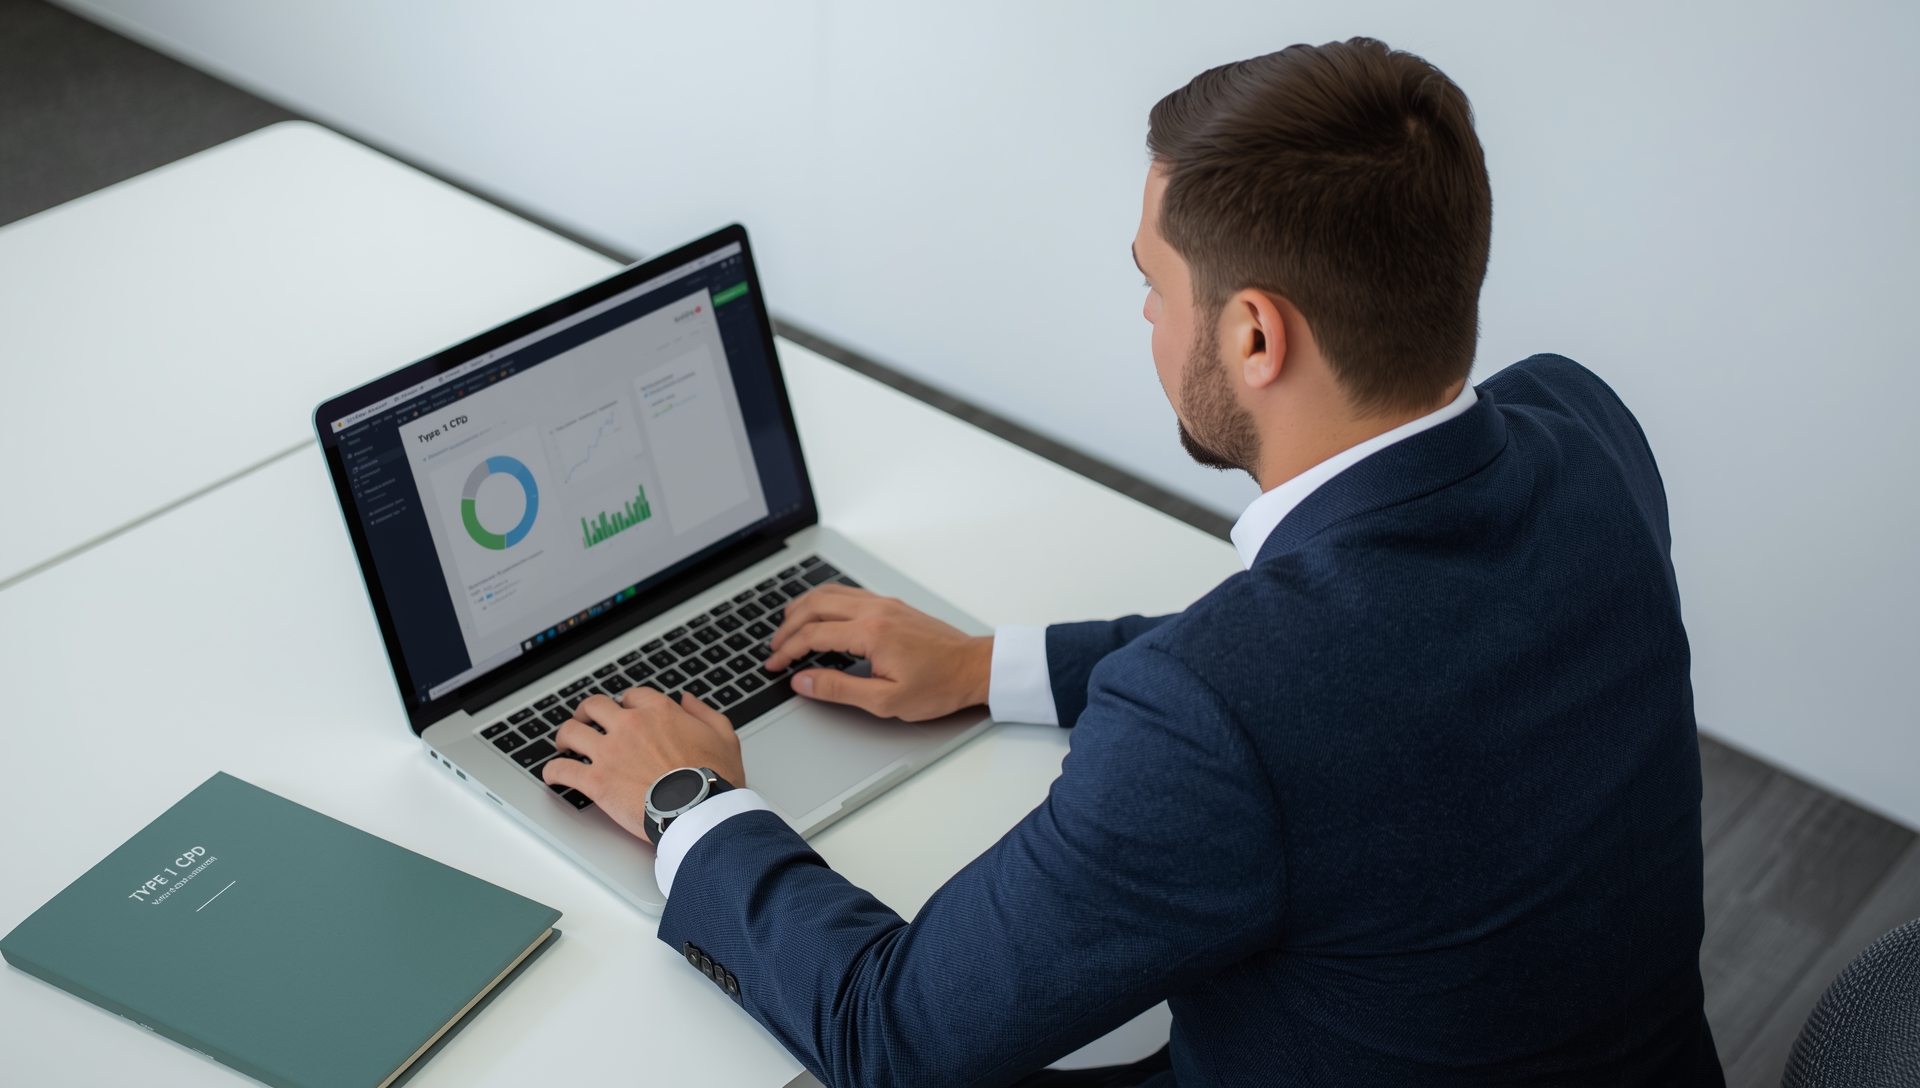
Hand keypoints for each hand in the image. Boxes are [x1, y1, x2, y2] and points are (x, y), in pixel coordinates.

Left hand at [541, 688, 744, 843]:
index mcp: (660, 712)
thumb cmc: (715, 779)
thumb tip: (688, 699)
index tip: (623, 715)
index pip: (631, 697)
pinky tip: (554, 775)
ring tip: (564, 745)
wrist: (699, 811)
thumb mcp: (724, 737)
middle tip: (585, 722)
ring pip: (571, 731)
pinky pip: (562, 769)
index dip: (625, 705)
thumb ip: (704, 713)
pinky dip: (553, 771)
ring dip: (564, 736)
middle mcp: (630, 725)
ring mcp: (610, 752)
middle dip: (586, 712)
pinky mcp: (596, 781)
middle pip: (594, 706)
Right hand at [764, 584, 991, 721]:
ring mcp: (885, 604)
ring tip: (787, 626)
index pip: (813, 635)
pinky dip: (825, 601)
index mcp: (870, 633)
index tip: (774, 665)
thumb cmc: (939, 685)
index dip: (787, 651)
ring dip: (803, 607)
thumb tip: (804, 680)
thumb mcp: (886, 700)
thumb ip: (839, 689)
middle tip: (774, 647)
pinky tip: (821, 613)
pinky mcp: (893, 605)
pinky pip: (848, 593)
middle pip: (815, 606)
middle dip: (788, 627)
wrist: (976, 668)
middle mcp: (875, 610)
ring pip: (830, 593)